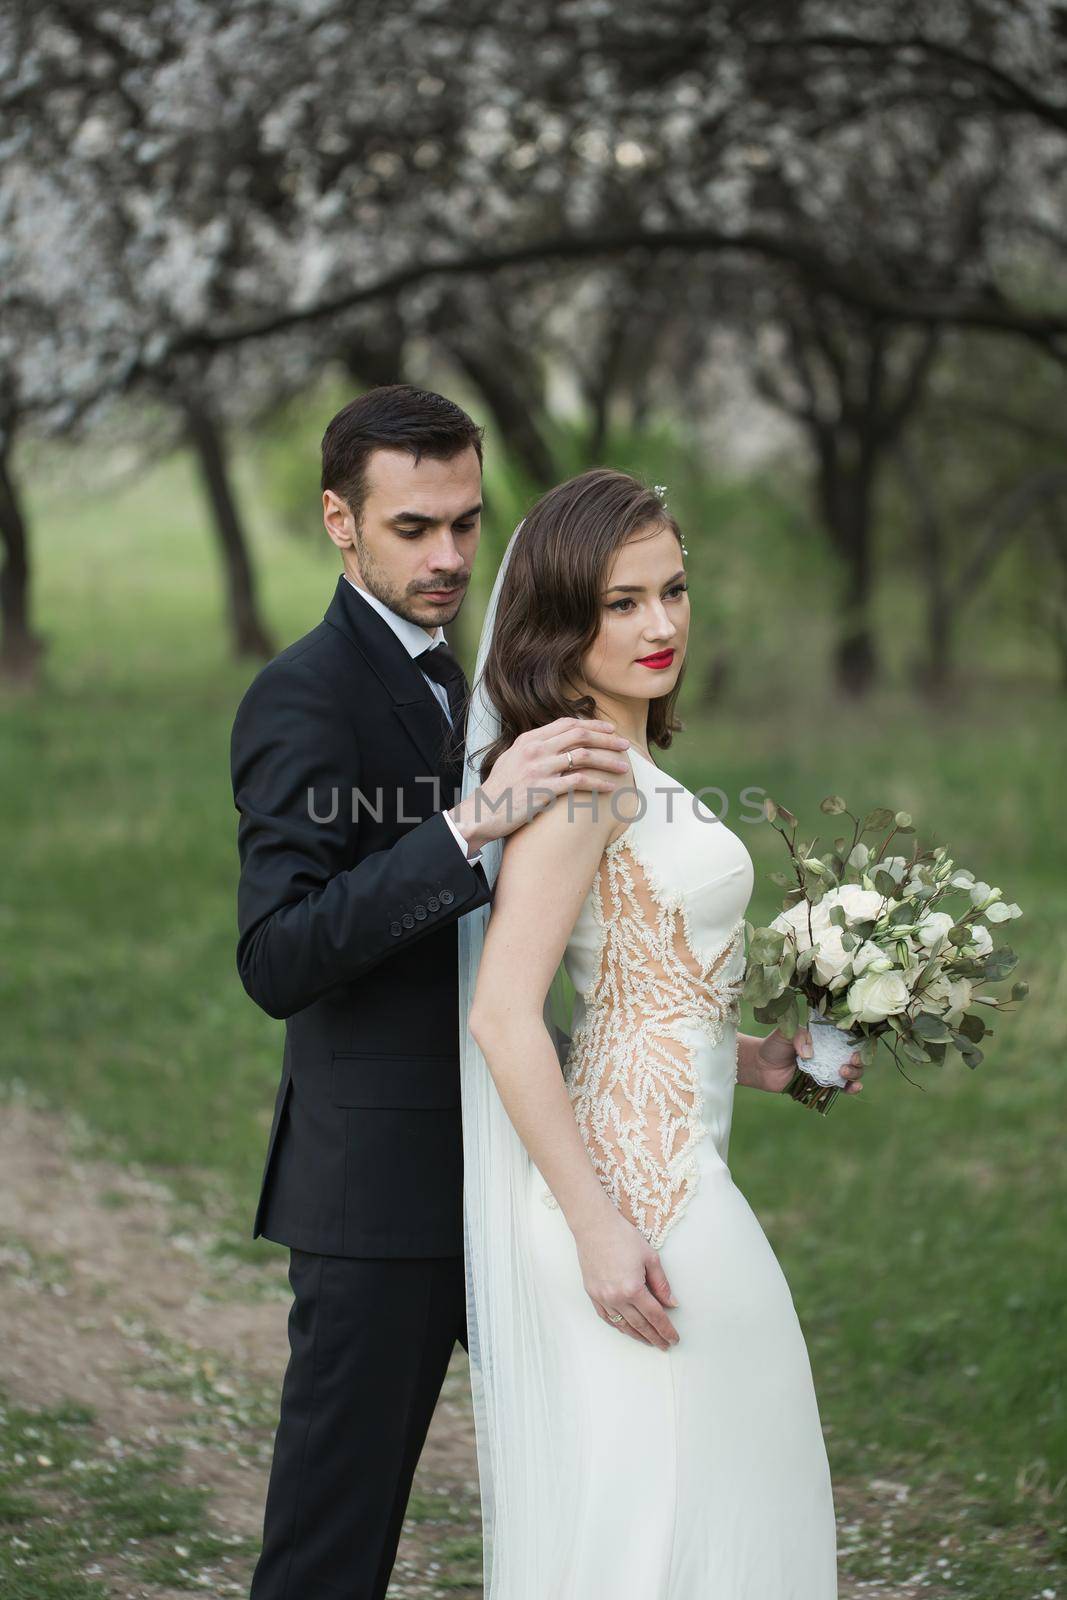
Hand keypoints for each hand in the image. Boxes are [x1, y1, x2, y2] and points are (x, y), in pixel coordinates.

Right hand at [450, 716, 631, 853]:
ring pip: (584, 756)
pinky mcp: (545, 789)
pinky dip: (599, 783)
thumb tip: (555, 744)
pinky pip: (579, 781)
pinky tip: (610, 787)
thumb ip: (533, 749)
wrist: (483, 812)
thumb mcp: (512, 759)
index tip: (610, 729)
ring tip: (623, 767)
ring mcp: (540, 768)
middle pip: (580, 735)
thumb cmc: (499, 790)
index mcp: (529, 739)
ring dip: (608, 761)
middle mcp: (535, 749)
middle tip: (625, 745)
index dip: (592, 724)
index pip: (567, 723)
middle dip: (607, 739)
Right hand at [573, 1206, 679, 1350]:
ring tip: (648, 1341)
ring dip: (637, 1336)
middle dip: (654, 1337)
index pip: (654, 1316)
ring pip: (622, 1325)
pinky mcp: (592, 1294)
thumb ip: (662, 1284)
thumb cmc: (622, 1236)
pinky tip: (626, 1329)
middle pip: (640, 1325)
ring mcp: (602, 1297)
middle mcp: (616, 1297)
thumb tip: (671, 1304)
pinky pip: (606, 1317)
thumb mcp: (650, 1257)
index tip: (674, 1339)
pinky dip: (618, 1326)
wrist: (594, 1226)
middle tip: (664, 1345)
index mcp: (633, 1288)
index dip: (666, 1330)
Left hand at [755, 1026, 864, 1094]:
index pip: (848, 1037)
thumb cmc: (775, 1045)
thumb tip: (809, 1054)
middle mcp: (831, 1053)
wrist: (761, 1066)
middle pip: (854, 1056)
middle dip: (858, 1059)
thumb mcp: (786, 1034)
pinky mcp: (823, 1086)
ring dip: (855, 1073)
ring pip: (852, 1072)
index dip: (857, 1040)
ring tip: (843, 1071)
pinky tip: (854, 1087)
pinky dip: (850, 1088)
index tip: (855, 1043)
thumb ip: (799, 1037)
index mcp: (825, 1037)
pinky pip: (841, 1088)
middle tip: (851, 1060)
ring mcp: (828, 1070)